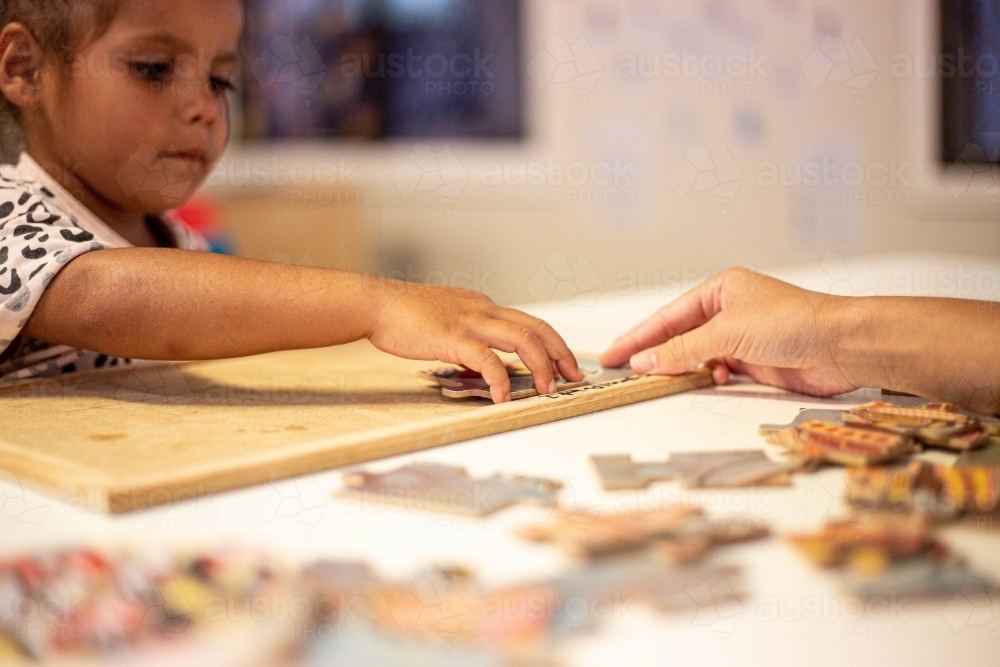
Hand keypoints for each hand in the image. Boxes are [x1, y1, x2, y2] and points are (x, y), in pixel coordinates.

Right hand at [369, 280, 581, 402]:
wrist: (375, 304)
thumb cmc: (403, 316)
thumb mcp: (446, 322)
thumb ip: (467, 339)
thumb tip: (482, 365)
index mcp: (483, 306)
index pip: (529, 322)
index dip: (552, 344)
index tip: (564, 364)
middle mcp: (483, 310)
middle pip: (536, 328)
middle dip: (560, 354)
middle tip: (572, 378)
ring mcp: (470, 321)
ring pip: (522, 340)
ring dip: (540, 367)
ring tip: (547, 391)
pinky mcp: (453, 337)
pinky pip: (487, 360)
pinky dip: (501, 380)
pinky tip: (503, 399)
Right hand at [599, 268, 857, 395]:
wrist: (841, 346)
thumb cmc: (792, 323)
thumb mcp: (727, 333)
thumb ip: (682, 349)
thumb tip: (645, 361)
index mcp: (721, 289)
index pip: (667, 316)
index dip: (638, 337)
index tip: (612, 355)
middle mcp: (729, 311)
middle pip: (680, 335)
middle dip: (656, 354)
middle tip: (625, 372)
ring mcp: (742, 337)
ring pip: (698, 355)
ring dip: (685, 368)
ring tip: (663, 379)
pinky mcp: (756, 361)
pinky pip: (719, 370)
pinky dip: (711, 377)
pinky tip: (714, 379)